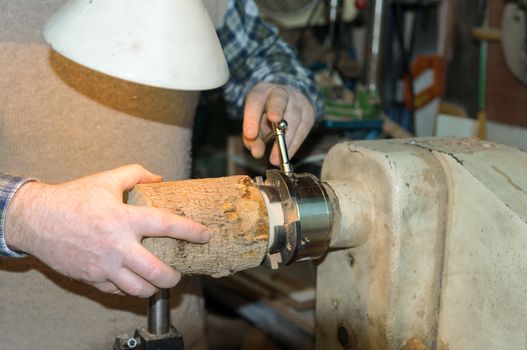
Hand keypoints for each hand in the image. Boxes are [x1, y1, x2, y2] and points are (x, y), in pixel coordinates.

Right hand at [4, 164, 210, 297]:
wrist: (36, 220)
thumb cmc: (72, 198)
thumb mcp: (105, 179)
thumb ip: (135, 174)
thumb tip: (160, 179)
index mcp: (123, 219)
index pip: (166, 225)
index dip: (190, 231)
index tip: (205, 235)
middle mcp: (117, 246)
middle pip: (156, 271)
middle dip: (174, 277)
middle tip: (179, 273)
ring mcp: (104, 266)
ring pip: (138, 289)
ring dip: (154, 288)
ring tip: (159, 281)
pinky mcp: (92, 278)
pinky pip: (117, 291)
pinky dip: (130, 289)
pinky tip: (135, 282)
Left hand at [243, 82, 314, 165]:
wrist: (287, 105)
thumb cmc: (265, 116)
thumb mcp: (255, 125)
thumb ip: (252, 138)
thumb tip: (257, 152)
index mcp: (262, 92)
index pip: (255, 101)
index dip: (252, 117)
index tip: (250, 134)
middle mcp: (281, 92)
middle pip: (279, 99)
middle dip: (276, 110)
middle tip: (273, 121)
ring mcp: (298, 101)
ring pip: (294, 117)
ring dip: (284, 140)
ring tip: (275, 159)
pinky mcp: (309, 112)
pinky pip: (303, 129)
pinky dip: (294, 144)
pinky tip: (286, 155)